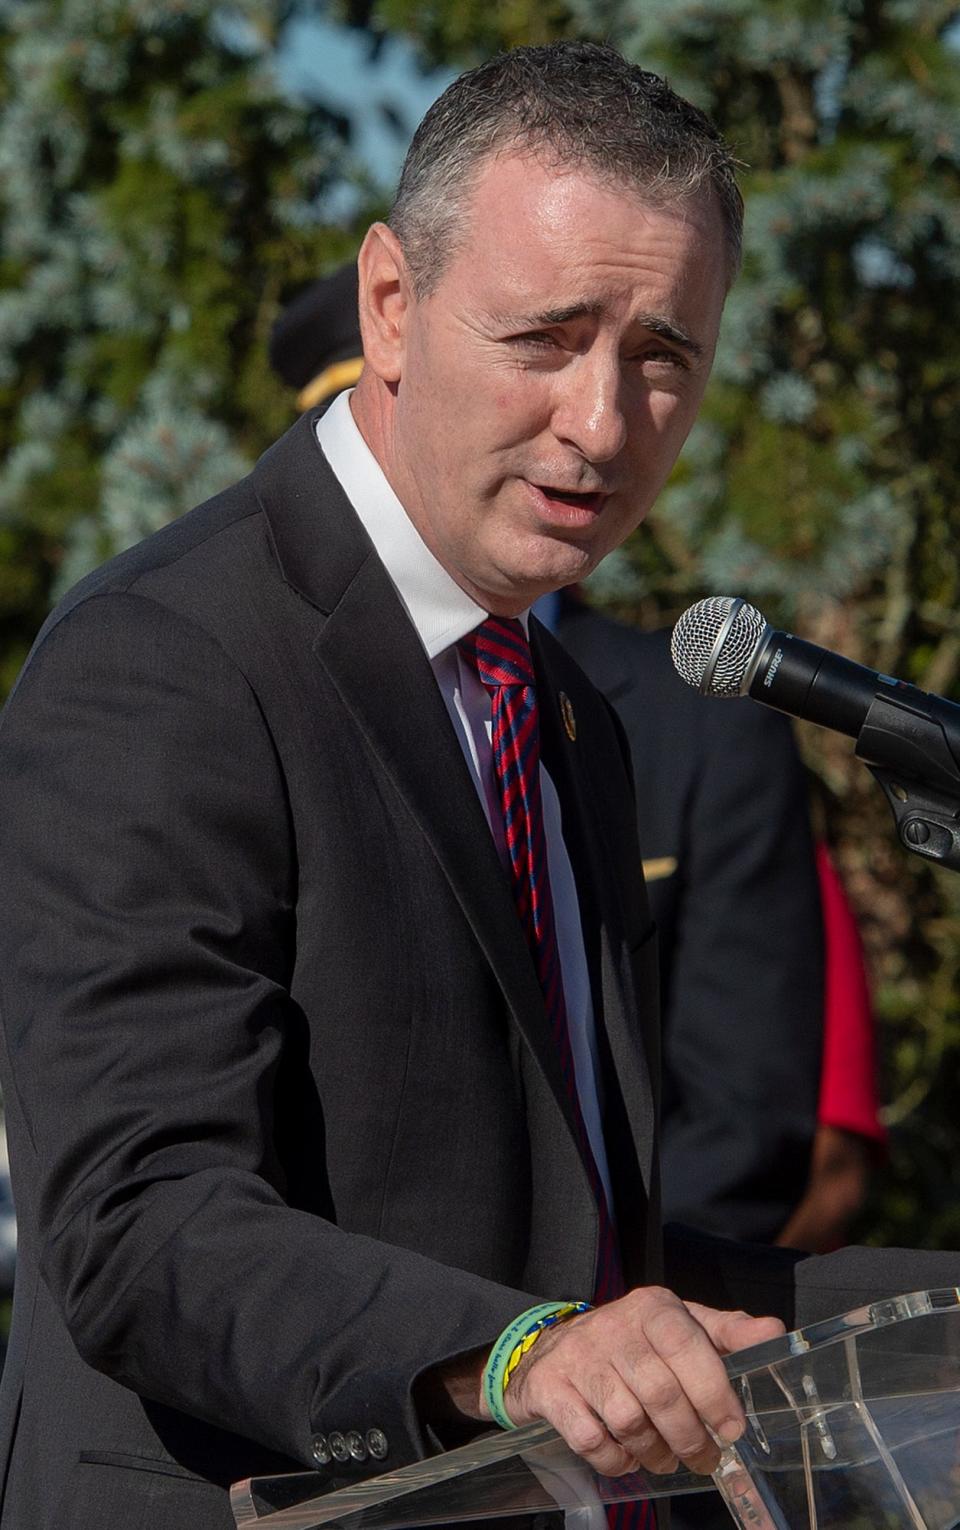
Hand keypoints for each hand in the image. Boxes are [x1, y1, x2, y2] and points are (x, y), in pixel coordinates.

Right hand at [499, 1287, 782, 1477]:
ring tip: (667, 1459)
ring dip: (655, 1451)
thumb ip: (727, 1332)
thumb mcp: (680, 1326)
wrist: (552, 1348)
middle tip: (705, 1458)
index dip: (713, 1391)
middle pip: (660, 1391)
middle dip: (690, 1436)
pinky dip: (615, 1459)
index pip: (686, 1344)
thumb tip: (776, 1333)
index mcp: (652, 1308)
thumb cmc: (633, 1342)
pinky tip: (627, 1457)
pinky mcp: (551, 1388)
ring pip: (627, 1417)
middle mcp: (613, 1326)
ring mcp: (579, 1357)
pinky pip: (589, 1437)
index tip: (732, 1428)